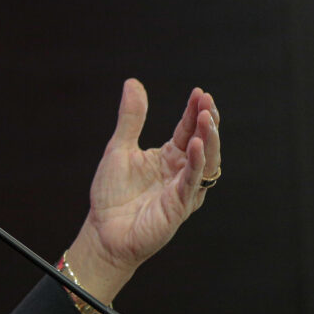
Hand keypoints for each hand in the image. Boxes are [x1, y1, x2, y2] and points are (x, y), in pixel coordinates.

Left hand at [68, 79, 219, 301]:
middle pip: (204, 142)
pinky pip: (193, 182)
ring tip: (208, 117)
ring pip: (208, 161)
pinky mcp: (180, 205)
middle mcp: (181, 171)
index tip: (200, 92)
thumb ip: (131, 118)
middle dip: (208, 121)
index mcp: (168, 157)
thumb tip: (133, 82)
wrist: (103, 231)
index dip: (195, 111)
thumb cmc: (112, 195)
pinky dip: (198, 163)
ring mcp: (183, 189)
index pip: (188, 130)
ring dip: (210, 139)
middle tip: (208, 100)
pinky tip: (199, 145)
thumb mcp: (119, 149)